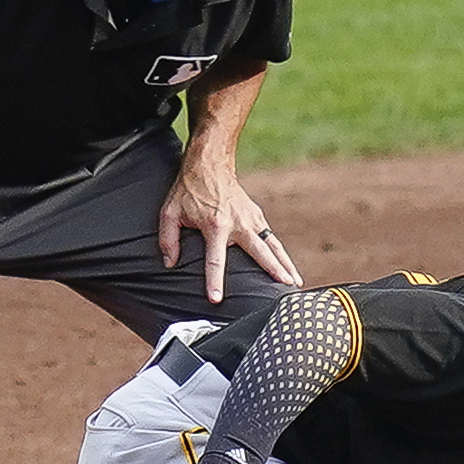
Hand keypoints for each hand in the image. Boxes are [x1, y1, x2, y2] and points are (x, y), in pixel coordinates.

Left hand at [159, 166, 301, 304]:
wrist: (210, 164)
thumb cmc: (189, 190)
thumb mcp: (170, 212)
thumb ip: (168, 240)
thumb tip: (170, 264)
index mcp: (215, 225)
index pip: (215, 259)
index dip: (215, 280)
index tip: (217, 298)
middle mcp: (237, 223)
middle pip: (259, 251)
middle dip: (273, 269)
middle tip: (285, 285)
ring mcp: (251, 219)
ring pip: (272, 245)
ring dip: (285, 263)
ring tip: (295, 282)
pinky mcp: (257, 216)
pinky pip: (271, 238)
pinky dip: (280, 254)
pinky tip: (288, 267)